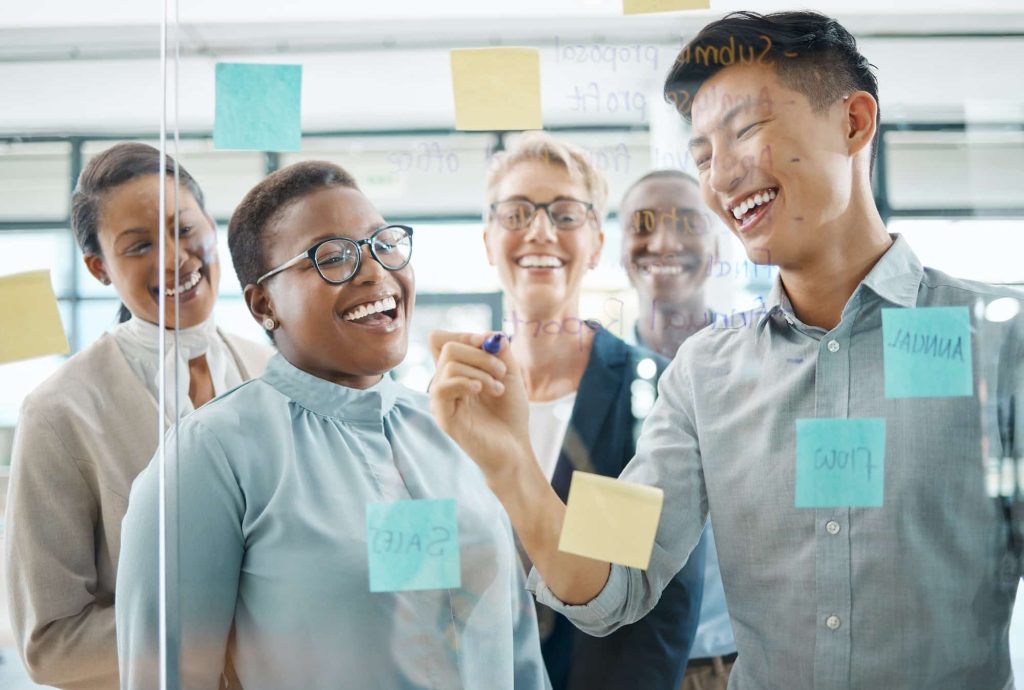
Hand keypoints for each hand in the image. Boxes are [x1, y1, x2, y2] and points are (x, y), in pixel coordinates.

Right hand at [428, 331, 532, 483]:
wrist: (515, 447)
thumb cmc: (510, 413)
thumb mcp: (510, 373)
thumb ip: (500, 351)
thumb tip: (490, 334)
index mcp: (456, 371)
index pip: (442, 340)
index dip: (465, 335)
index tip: (490, 345)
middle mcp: (444, 382)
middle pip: (446, 346)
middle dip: (479, 352)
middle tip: (501, 371)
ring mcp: (441, 398)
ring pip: (449, 364)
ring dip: (481, 371)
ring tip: (498, 389)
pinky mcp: (443, 415)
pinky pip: (442, 387)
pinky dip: (466, 382)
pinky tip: (481, 391)